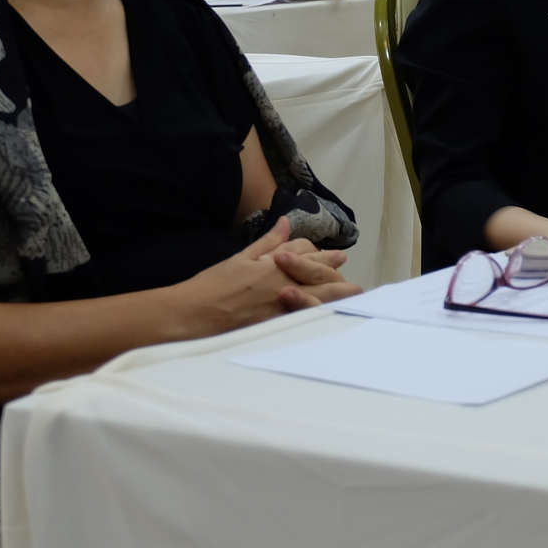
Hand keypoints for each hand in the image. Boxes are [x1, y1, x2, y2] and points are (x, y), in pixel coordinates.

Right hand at [173, 217, 358, 337]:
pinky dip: (320, 310)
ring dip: (336, 291)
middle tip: (349, 271)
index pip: (302, 252)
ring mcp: (281, 305)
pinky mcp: (277, 324)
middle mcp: (281, 282)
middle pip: (316, 272)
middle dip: (334, 269)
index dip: (319, 252)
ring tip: (353, 290)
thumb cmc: (212, 285)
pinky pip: (306, 316)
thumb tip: (285, 223)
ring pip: (318, 294)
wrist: (194, 314)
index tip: (334, 254)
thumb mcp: (240, 258)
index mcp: (272, 264)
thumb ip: (267, 242)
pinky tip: (330, 311)